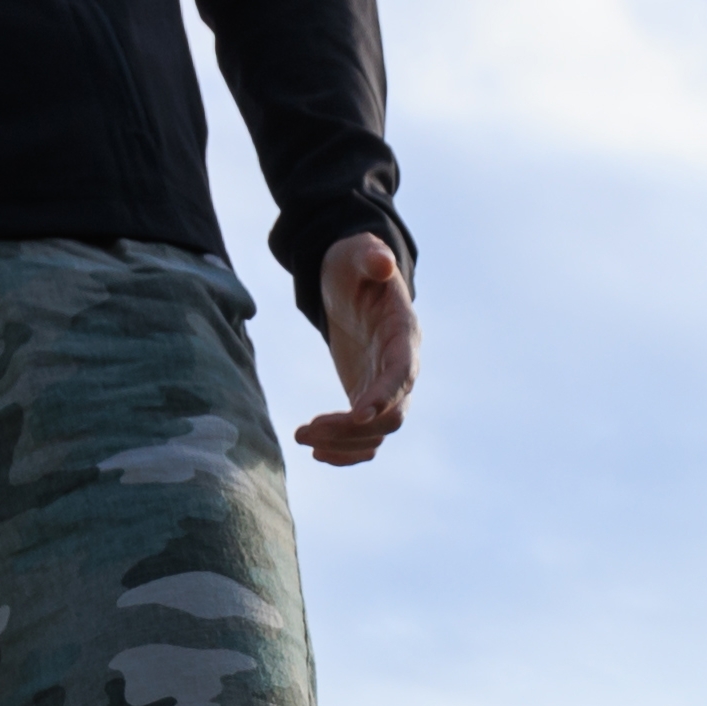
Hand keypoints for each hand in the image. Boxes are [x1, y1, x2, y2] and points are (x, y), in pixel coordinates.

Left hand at [295, 234, 415, 466]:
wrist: (354, 281)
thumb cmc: (356, 264)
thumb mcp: (359, 254)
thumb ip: (371, 257)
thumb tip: (381, 261)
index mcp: (404, 334)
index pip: (402, 373)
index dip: (385, 396)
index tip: (357, 415)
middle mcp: (403, 368)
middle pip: (391, 415)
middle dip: (351, 429)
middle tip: (306, 431)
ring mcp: (387, 387)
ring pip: (377, 433)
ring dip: (342, 444)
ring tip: (302, 437)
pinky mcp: (368, 398)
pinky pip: (365, 437)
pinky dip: (345, 451)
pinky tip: (316, 451)